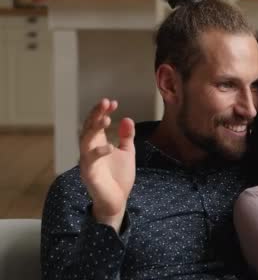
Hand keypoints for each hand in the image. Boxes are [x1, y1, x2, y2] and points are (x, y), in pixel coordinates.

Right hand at [79, 98, 135, 231]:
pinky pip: (90, 160)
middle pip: (88, 127)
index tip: (113, 102)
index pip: (97, 123)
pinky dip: (98, 152)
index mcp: (98, 143)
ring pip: (85, 140)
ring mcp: (87, 161)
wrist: (118, 200)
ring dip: (94, 128)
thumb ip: (126, 137)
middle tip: (105, 102)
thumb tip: (127, 118)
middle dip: (96, 114)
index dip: (102, 111)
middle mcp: (90, 149)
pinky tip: (109, 146)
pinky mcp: (89, 173)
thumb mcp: (126, 152)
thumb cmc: (119, 176)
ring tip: (106, 118)